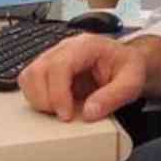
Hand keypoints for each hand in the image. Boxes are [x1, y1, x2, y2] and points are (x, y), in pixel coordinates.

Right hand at [18, 33, 146, 122]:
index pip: (60, 65)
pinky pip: (30, 81)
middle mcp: (66, 47)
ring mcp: (54, 56)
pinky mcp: (49, 67)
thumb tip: (89, 113)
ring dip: (38, 99)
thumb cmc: (128, 68)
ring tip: (58, 110)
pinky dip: (36, 97)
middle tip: (64, 115)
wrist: (127, 62)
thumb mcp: (131, 83)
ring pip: (28, 75)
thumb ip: (113, 97)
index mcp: (86, 45)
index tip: (66, 115)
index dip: (58, 93)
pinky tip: (54, 105)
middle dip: (46, 99)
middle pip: (38, 69)